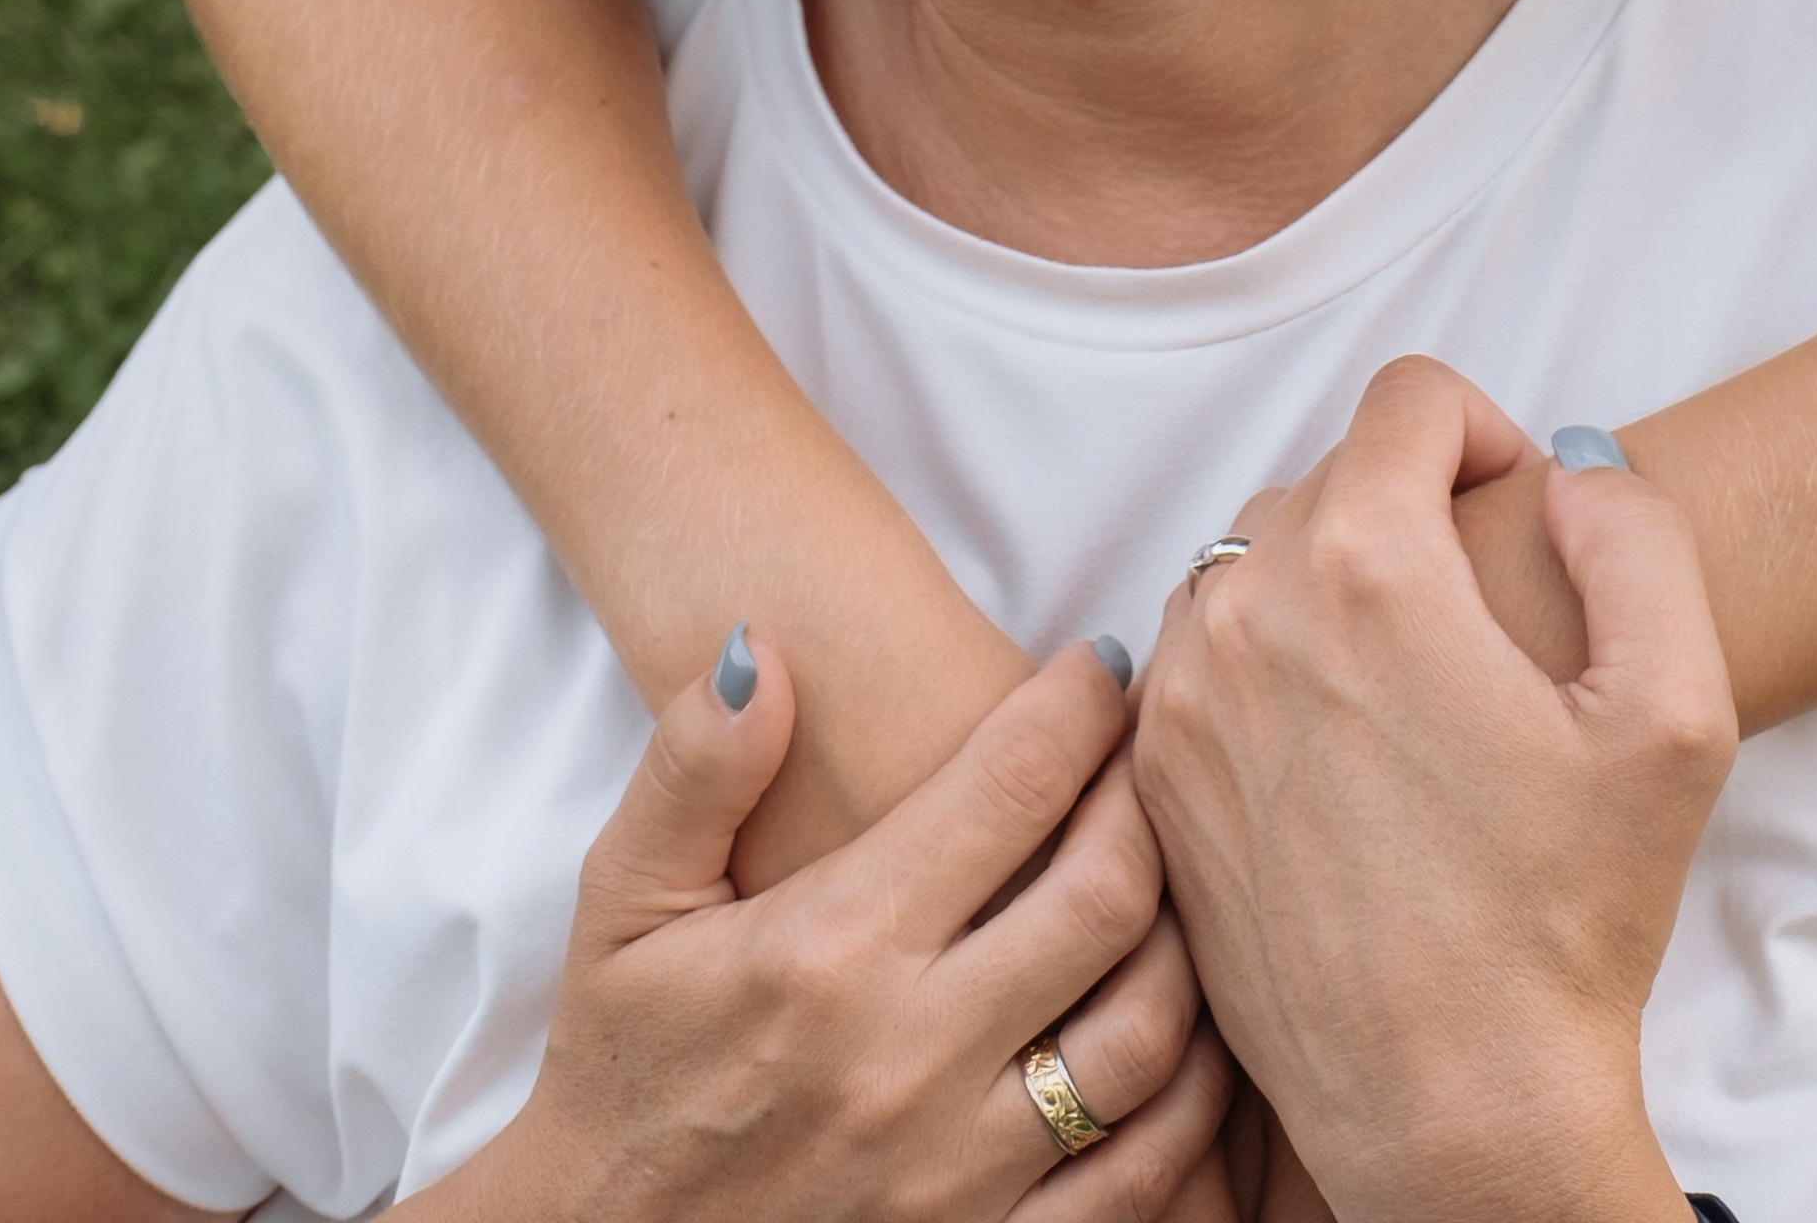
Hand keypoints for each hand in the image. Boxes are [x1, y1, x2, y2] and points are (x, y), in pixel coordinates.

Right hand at [447, 629, 1234, 1222]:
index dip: (1078, 704)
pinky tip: (1195, 1023)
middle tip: (1158, 746)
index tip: (1102, 661)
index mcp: (828, 949)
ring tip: (1181, 870)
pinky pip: (1143, 1173)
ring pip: (1147, 1030)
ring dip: (1185, 934)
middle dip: (1150, 797)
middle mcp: (911, 1055)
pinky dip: (1195, 1093)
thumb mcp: (621, 903)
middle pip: (1106, 893)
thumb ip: (692, 772)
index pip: (1007, 789)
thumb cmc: (622, 1065)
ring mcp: (963, 1167)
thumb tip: (759, 647)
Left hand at [1135, 357, 1732, 1222]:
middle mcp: (1249, 609)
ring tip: (1407, 689)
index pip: (1410, 397)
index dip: (1485, 433)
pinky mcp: (1154, 778)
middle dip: (1409, 514)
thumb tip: (1566, 460)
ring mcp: (1184, 696)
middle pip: (1330, 476)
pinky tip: (1337, 752)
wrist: (1454, 1109)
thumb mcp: (1677, 714)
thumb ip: (1637, 537)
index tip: (1519, 514)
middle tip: (1479, 623)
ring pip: (1252, 559)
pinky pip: (1198, 655)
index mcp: (1372, 567)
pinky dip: (1261, 666)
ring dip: (1326, 584)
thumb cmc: (1571, 923)